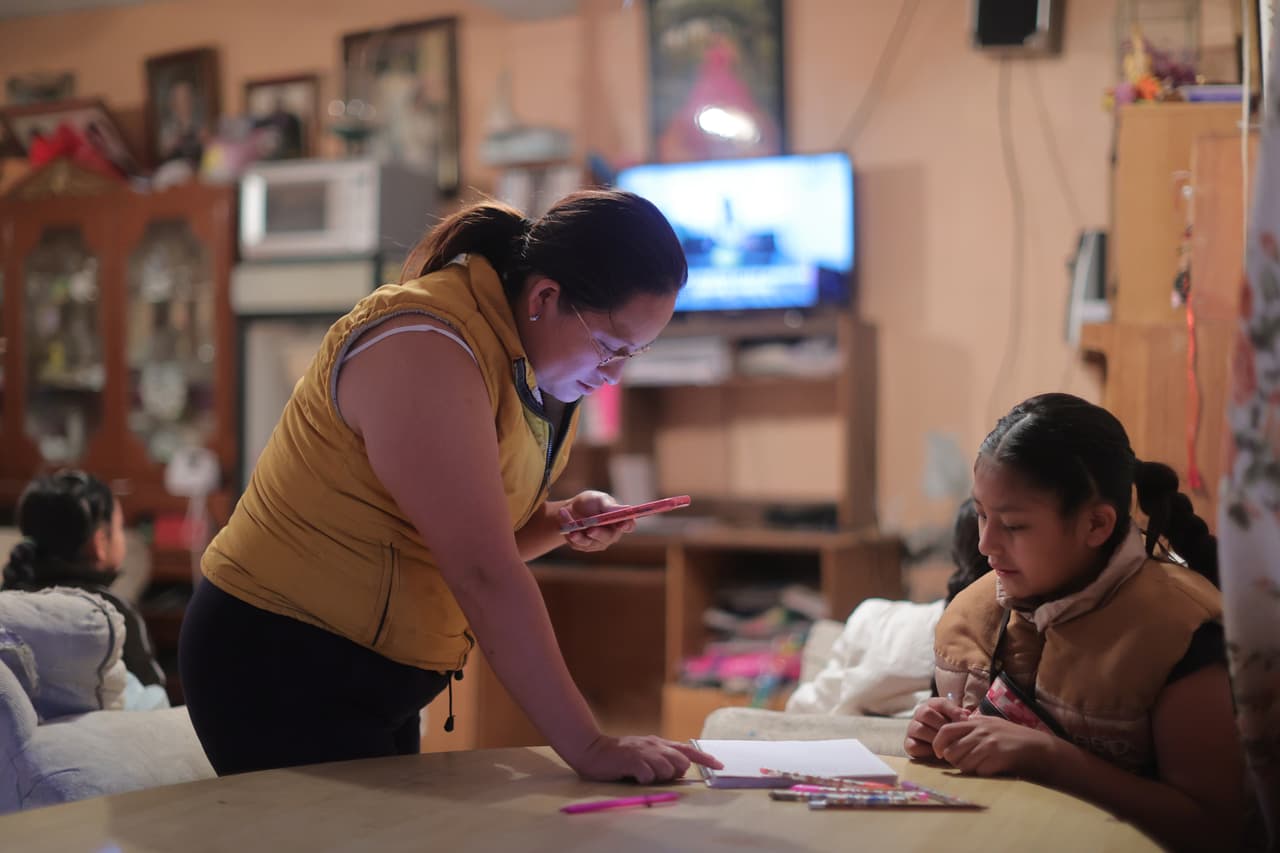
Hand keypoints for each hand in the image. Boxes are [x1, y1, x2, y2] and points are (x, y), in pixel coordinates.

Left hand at [559, 490, 635, 551]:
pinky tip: (564, 520)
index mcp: (619, 521)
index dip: (627, 525)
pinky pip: (576, 543)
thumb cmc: (589, 503)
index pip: (628, 525)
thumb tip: (627, 508)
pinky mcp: (583, 547)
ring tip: (570, 527)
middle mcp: (611, 534)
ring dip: (579, 535)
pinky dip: (569, 532)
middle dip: (599, 533)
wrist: (570, 510)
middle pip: (608, 537)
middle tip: (591, 530)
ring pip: (590, 542)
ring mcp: (597, 543)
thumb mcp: (598, 499)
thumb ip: (609, 506)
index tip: (623, 524)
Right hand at [566, 734, 723, 783]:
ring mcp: (643, 751)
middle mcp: (654, 744)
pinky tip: (634, 775)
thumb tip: (680, 769)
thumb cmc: (620, 755)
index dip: (705, 758)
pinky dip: (644, 778)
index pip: (688, 750)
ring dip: (659, 776)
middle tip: (657, 773)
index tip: (720, 765)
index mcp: (659, 743)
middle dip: (675, 772)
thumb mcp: (644, 753)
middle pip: (681, 762)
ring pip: (667, 769)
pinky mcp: (632, 760)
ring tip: (643, 773)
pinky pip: (648, 775)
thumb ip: (662, 758)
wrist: (593, 750)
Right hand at [904, 696, 970, 760]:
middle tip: (954, 736)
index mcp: (932, 705)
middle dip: (942, 726)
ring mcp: (912, 728)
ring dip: (935, 739)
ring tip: (947, 746)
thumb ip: (961, 716)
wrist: (942, 746)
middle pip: (926, 713)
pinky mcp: (908, 743)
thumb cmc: (951, 730)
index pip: (940, 703)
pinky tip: (937, 753)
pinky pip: (913, 745)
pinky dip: (926, 751)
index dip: (953, 711)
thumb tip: (966, 714)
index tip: (965, 721)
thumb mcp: (957, 720)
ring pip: (920, 729)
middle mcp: (919, 714)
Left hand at [932, 714, 1053, 776]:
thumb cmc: (1010, 735)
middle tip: (961, 762)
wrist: (1035, 745)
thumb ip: (971, 724)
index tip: (939, 753)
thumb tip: (950, 731)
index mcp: (975, 722)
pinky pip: (978, 771)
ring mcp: (988, 745)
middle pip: (951, 751)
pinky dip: (981, 773)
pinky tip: (990, 768)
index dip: (937, 743)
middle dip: (953, 761)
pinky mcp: (996, 758)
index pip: (946, 730)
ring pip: (963, 764)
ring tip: (977, 765)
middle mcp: (980, 732)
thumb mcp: (990, 722)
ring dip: (967, 768)